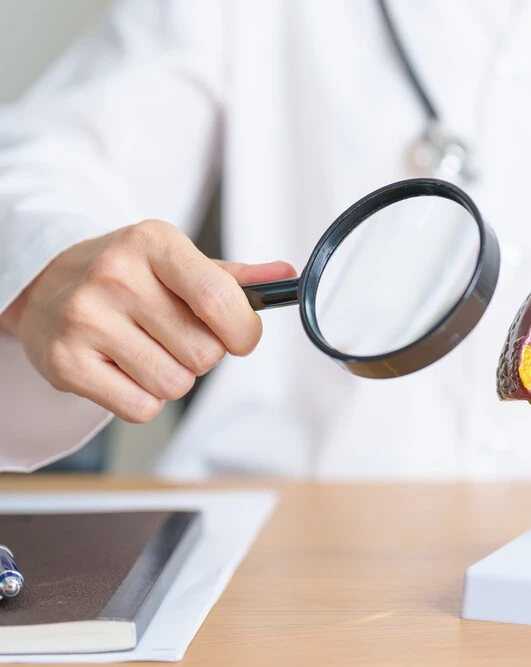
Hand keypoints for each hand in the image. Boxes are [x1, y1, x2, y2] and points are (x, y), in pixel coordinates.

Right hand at [0, 220, 295, 422]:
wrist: (45, 287)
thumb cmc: (126, 276)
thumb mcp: (177, 261)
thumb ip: (235, 277)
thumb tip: (286, 276)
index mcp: (153, 242)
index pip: (219, 298)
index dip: (243, 331)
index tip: (240, 337)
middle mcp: (116, 276)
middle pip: (204, 352)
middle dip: (203, 354)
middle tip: (176, 336)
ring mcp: (86, 319)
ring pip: (175, 384)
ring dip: (174, 377)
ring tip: (147, 349)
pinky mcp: (66, 363)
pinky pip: (141, 407)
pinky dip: (144, 398)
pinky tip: (124, 368)